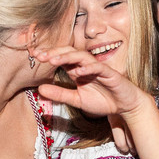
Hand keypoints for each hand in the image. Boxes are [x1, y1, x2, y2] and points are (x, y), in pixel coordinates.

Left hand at [35, 47, 150, 119]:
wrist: (125, 106)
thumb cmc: (103, 100)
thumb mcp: (77, 100)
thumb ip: (60, 94)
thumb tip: (39, 89)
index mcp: (78, 70)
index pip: (61, 58)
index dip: (48, 56)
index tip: (34, 56)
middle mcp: (86, 66)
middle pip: (69, 52)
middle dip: (54, 53)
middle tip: (40, 56)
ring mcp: (98, 68)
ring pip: (82, 56)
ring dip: (67, 57)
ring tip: (54, 60)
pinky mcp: (110, 73)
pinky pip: (98, 67)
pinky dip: (88, 68)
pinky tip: (78, 71)